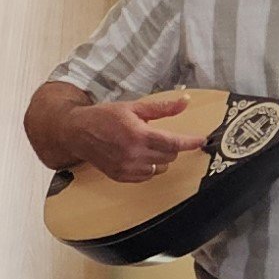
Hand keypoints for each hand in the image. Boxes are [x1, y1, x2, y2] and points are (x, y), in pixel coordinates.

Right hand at [67, 92, 200, 182]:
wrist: (76, 132)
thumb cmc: (104, 117)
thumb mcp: (133, 107)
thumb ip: (162, 108)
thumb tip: (185, 102)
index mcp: (138, 134)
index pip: (174, 143)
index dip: (191, 142)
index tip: (201, 140)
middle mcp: (134, 154)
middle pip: (170, 156)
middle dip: (171, 147)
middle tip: (160, 136)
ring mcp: (127, 168)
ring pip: (160, 168)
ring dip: (160, 158)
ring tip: (147, 146)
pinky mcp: (121, 176)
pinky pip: (147, 176)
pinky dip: (149, 167)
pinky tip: (138, 156)